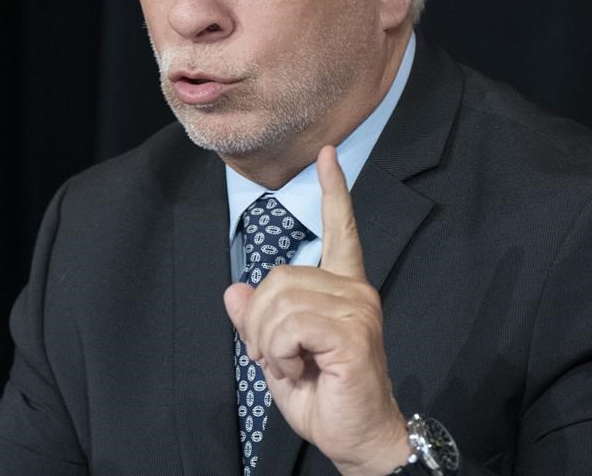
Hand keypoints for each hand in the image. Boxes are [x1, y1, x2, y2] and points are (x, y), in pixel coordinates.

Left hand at [224, 146, 409, 475]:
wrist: (357, 438)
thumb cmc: (324, 398)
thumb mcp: (278, 356)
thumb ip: (258, 322)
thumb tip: (234, 290)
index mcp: (342, 288)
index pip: (341, 229)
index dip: (333, 191)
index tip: (328, 154)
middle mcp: (354, 289)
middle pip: (278, 276)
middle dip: (260, 322)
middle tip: (278, 358)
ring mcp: (357, 307)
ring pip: (280, 299)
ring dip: (268, 340)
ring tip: (290, 365)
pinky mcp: (352, 330)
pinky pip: (290, 323)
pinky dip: (280, 350)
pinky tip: (299, 368)